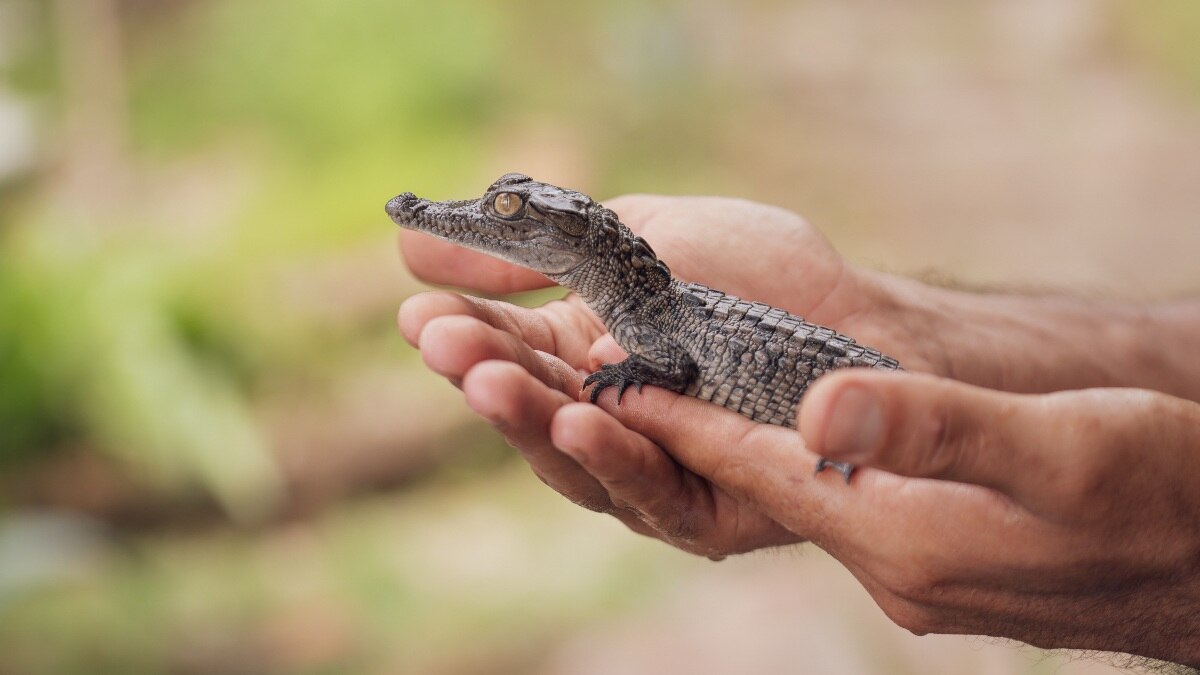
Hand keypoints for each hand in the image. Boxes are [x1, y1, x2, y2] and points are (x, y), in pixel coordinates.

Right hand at [398, 195, 932, 556]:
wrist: (866, 319)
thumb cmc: (755, 275)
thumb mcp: (630, 240)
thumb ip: (534, 252)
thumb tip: (410, 246)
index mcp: (580, 354)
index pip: (506, 350)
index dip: (462, 333)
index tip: (418, 311)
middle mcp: (605, 419)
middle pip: (528, 410)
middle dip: (483, 374)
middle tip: (442, 340)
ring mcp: (651, 468)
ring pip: (572, 461)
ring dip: (529, 420)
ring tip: (489, 379)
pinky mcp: (703, 510)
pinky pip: (649, 493)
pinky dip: (615, 456)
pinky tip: (585, 418)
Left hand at [581, 367, 1199, 665]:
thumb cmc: (1165, 494)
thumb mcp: (1063, 445)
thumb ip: (937, 426)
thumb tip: (819, 403)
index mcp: (907, 534)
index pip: (763, 465)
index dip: (683, 417)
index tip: (609, 370)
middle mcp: (896, 568)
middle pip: (767, 488)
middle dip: (690, 433)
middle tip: (618, 376)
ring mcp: (920, 577)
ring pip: (804, 498)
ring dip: (744, 449)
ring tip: (683, 398)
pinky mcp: (947, 568)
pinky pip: (850, 510)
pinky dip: (808, 468)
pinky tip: (801, 442)